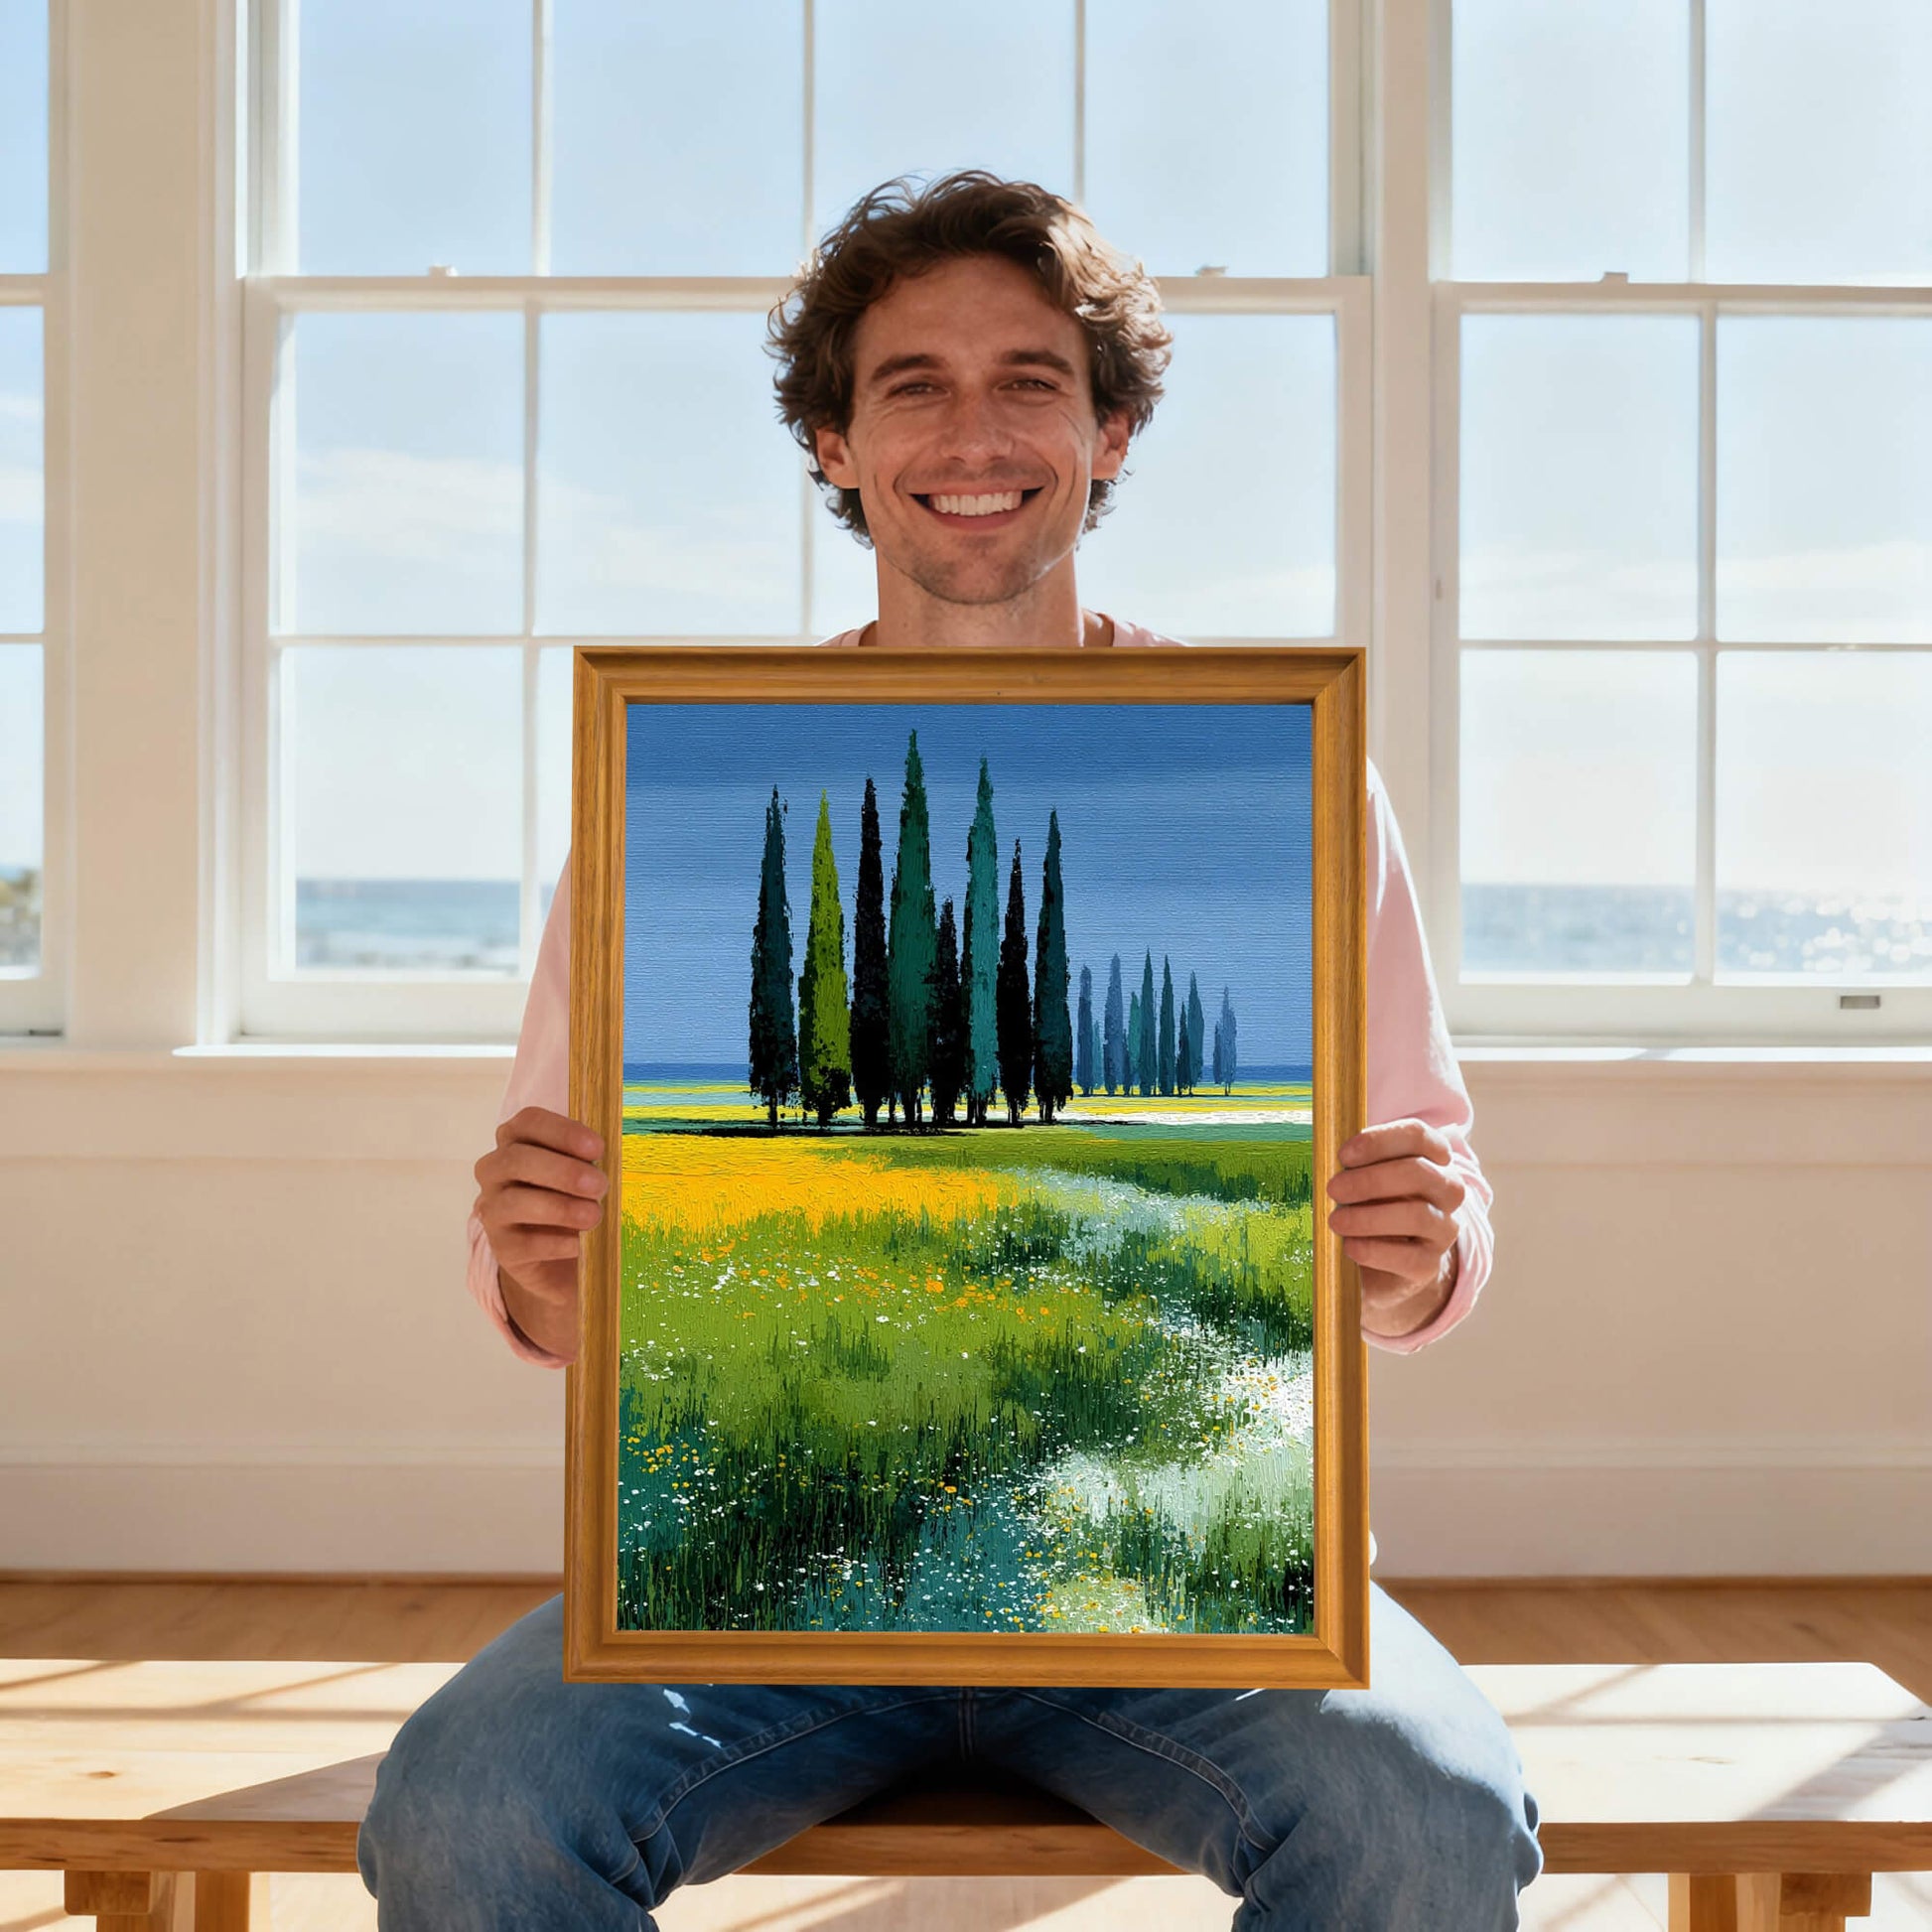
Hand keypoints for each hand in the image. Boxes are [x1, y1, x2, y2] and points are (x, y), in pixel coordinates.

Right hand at [472, 1107, 606, 1363]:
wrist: (570, 1263)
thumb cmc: (587, 1206)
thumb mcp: (594, 1181)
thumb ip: (597, 1163)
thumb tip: (628, 1153)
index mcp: (520, 1144)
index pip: (526, 1123)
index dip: (559, 1131)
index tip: (598, 1146)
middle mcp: (498, 1173)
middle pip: (515, 1158)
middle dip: (559, 1169)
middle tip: (600, 1184)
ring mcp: (493, 1211)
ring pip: (511, 1199)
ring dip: (555, 1206)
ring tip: (594, 1218)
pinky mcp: (502, 1251)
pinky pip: (518, 1243)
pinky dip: (550, 1242)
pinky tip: (576, 1247)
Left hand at [1325, 1119, 1465, 1340]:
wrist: (1385, 1260)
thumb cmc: (1370, 1203)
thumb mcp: (1362, 1176)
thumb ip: (1353, 1164)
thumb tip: (1326, 1160)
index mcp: (1432, 1156)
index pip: (1418, 1135)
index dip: (1380, 1141)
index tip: (1343, 1154)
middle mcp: (1447, 1189)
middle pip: (1419, 1173)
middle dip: (1370, 1180)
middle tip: (1334, 1189)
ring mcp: (1443, 1228)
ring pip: (1418, 1216)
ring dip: (1370, 1217)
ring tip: (1336, 1221)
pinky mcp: (1430, 1265)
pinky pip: (1410, 1258)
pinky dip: (1375, 1251)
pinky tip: (1350, 1247)